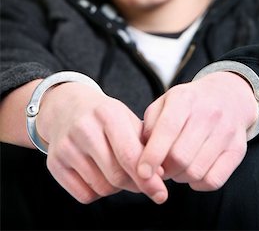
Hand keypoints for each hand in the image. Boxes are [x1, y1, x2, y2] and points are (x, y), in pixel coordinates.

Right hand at [36, 83, 166, 203]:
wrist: (67, 107)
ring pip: (102, 188)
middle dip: (134, 184)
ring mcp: (66, 146)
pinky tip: (98, 173)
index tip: (160, 193)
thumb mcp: (127, 118)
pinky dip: (97, 192)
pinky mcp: (54, 163)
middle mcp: (84, 128)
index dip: (148, 179)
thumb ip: (144, 145)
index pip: (129, 155)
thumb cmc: (104, 116)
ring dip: (116, 188)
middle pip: (116, 176)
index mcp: (108, 113)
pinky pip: (84, 196)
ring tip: (116, 169)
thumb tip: (158, 176)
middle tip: (141, 181)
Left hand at [138, 72, 257, 190]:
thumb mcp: (165, 102)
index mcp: (184, 98)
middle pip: (180, 156)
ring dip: (180, 177)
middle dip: (164, 169)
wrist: (228, 95)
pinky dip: (198, 184)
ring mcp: (226, 131)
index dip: (152, 155)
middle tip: (160, 168)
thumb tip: (143, 155)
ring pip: (196, 171)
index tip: (142, 172)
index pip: (167, 129)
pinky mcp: (238, 149)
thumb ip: (150, 125)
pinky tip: (193, 172)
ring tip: (176, 167)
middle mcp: (208, 113)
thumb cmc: (188, 103)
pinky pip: (214, 180)